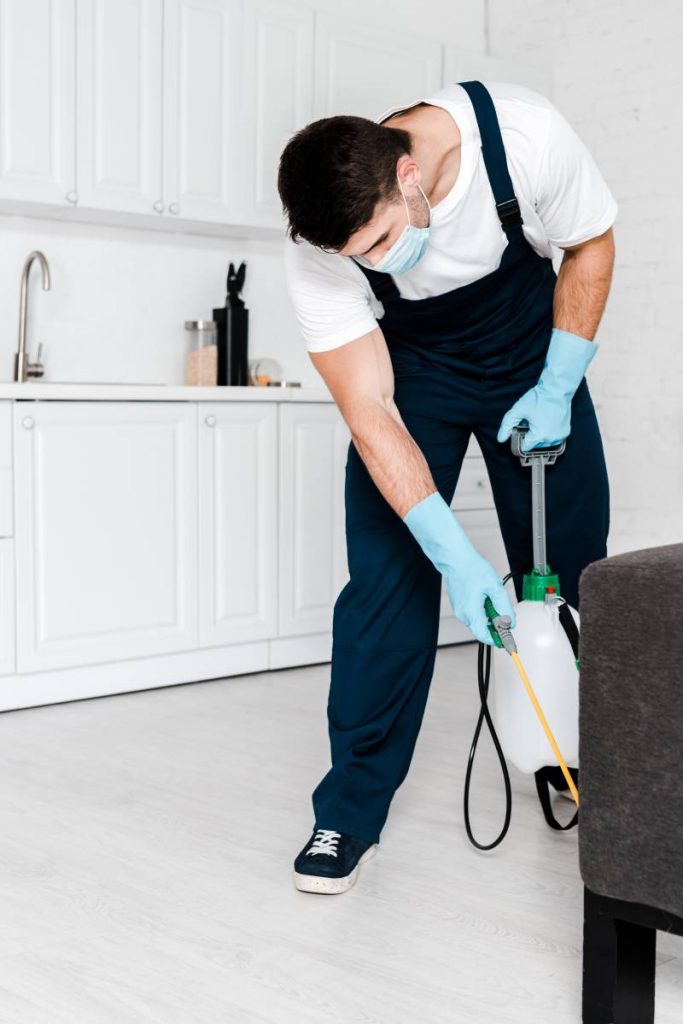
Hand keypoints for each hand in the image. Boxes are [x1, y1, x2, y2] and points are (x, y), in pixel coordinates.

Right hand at [403, 490, 515, 645]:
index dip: (498, 641)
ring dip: (489, 615)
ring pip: (478, 620)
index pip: (485, 637)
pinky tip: (485, 595)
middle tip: (504, 612)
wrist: (455, 558)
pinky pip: (473, 613)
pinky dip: (482, 609)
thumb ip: (504, 608)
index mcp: (472, 613)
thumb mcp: (495, 589)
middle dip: (496, 624)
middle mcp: (463, 615)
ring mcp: (459, 610)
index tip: (508, 643)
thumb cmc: (472, 569)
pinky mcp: (459, 604)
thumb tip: (510, 623)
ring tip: (492, 596)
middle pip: (483, 629)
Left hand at [497, 328, 598, 452]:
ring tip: (538, 420)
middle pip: (534, 445)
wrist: (557, 389)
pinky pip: (553, 437)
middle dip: (529, 436)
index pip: (524, 448)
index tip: (519, 430)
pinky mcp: (566, 431)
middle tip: (529, 421)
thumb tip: (500, 439)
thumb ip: (507, 425)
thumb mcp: (518, 410)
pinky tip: (545, 421)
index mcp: (540, 436)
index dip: (519, 439)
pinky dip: (548, 432)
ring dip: (539, 435)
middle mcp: (551, 439)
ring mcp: (560, 436)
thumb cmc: (538, 398)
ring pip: (544, 442)